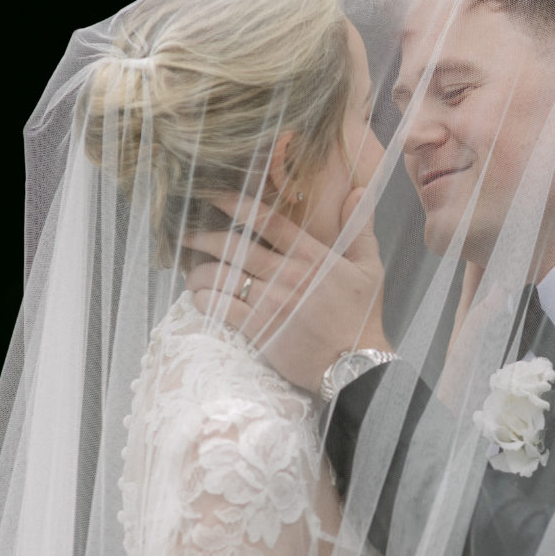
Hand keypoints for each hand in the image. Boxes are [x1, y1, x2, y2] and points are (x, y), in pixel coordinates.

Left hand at [185, 188, 390, 392]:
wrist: (354, 364)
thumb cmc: (361, 317)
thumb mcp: (369, 268)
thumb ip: (360, 227)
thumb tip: (358, 191)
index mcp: (310, 256)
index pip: (266, 220)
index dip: (235, 203)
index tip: (213, 195)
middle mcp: (286, 274)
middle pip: (233, 246)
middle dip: (203, 236)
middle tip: (185, 234)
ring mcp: (270, 302)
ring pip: (221, 276)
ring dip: (199, 271)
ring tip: (191, 272)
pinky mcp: (258, 329)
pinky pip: (220, 307)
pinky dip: (204, 300)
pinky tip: (200, 298)